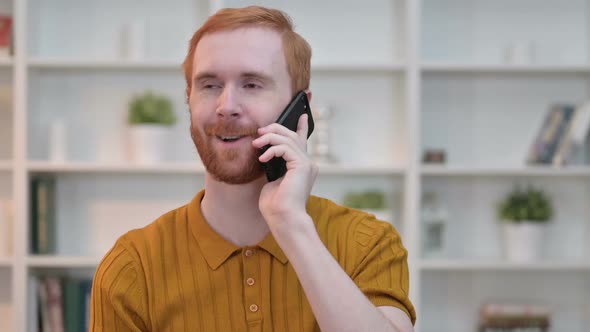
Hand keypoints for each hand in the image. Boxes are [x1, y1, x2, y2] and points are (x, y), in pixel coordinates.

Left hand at [251, 114, 317, 231]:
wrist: (283, 218)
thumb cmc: (275, 206)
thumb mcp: (272, 180)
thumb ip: (275, 165)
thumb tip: (266, 153)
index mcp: (302, 167)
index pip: (302, 142)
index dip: (302, 127)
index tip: (302, 115)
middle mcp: (308, 164)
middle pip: (293, 136)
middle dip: (275, 129)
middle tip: (259, 132)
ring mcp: (307, 165)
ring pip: (288, 139)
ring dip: (269, 138)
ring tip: (256, 144)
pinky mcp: (302, 166)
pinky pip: (286, 148)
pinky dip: (272, 149)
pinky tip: (263, 157)